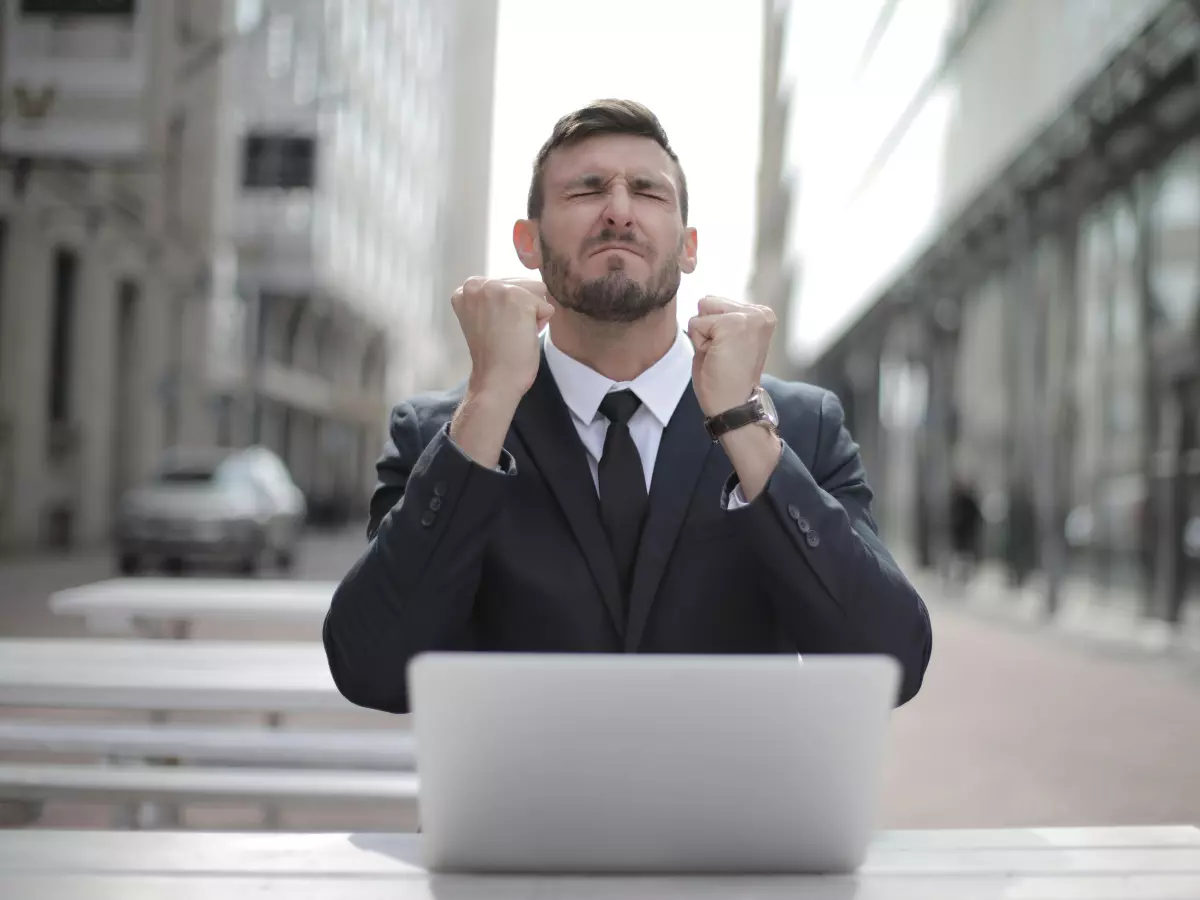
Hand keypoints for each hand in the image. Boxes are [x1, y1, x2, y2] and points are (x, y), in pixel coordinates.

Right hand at [452, 276, 554, 402]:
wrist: (495, 380)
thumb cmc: (494, 355)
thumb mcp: (485, 316)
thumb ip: (495, 299)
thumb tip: (528, 288)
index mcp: (467, 288)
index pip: (507, 284)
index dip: (510, 308)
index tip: (497, 327)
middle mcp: (477, 283)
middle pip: (523, 283)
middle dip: (523, 307)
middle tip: (507, 332)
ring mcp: (497, 289)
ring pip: (537, 290)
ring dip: (533, 313)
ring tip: (515, 333)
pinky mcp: (518, 298)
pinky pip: (547, 306)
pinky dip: (541, 323)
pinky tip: (523, 336)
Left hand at [687, 296, 775, 416]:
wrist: (733, 406)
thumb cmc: (727, 378)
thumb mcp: (726, 340)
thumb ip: (720, 318)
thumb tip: (703, 300)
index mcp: (761, 314)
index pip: (716, 303)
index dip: (713, 330)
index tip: (729, 352)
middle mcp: (760, 312)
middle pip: (708, 302)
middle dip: (707, 330)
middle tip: (723, 355)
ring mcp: (748, 317)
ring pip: (702, 311)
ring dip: (703, 336)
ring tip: (720, 356)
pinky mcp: (732, 325)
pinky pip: (696, 324)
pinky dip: (699, 343)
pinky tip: (717, 358)